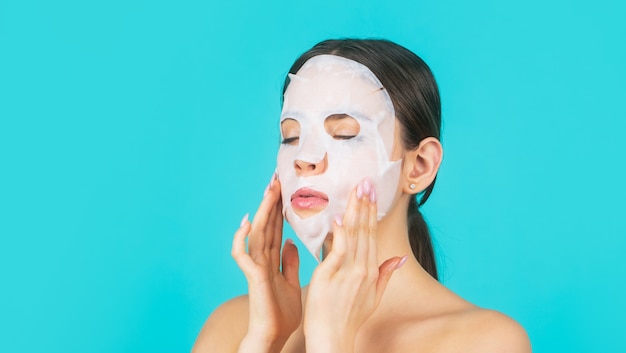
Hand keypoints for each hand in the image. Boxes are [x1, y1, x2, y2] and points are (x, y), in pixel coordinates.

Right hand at [231, 175, 301, 352]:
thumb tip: (289, 241)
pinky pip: (241, 254)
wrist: (275, 336)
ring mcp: (255, 267)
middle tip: (277, 177)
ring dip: (261, 210)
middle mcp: (262, 259)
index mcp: (272, 260)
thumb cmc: (282, 314)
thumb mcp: (292, 282)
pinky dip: (241, 238)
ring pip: (256, 233)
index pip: (275, 227)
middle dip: (271, 201)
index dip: (279, 208)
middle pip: (265, 224)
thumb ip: (289, 262)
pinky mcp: (252, 277)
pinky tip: (246, 222)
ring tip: (268, 190)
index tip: (285, 187)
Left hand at [303, 178, 405, 352]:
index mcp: (372, 271)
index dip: (372, 212)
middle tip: (367, 181)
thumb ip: (386, 274)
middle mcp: (363, 269)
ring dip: (356, 211)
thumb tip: (400, 258)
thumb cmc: (349, 318)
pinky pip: (338, 251)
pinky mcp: (331, 276)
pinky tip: (340, 217)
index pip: (373, 235)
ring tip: (357, 190)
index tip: (372, 192)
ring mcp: (348, 272)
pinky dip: (340, 234)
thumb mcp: (373, 297)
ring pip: (354, 236)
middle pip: (366, 231)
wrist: (333, 338)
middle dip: (366, 205)